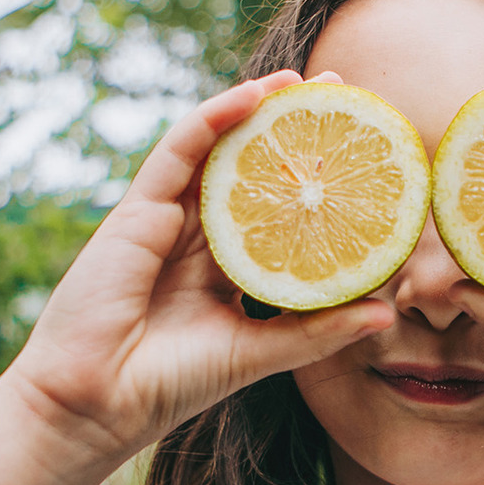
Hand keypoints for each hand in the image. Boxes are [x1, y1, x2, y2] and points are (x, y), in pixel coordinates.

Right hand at [0, 71, 393, 480]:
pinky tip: (252, 94)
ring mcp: (165, 219)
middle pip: (250, 169)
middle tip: (341, 94)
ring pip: (216, 149)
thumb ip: (317, 331)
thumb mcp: (259, 353)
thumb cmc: (169, 384)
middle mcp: (195, 237)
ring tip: (304, 80)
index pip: (275, 211)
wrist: (97, 403)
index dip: (312, 179)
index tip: (359, 153)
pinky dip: (214, 117)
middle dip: (292, 130)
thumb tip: (386, 311)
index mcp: (223, 269)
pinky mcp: (138, 209)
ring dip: (257, 108)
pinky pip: (180, 150)